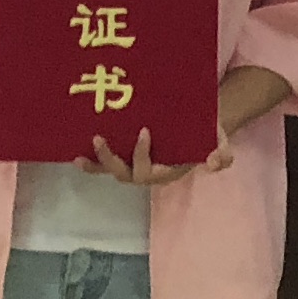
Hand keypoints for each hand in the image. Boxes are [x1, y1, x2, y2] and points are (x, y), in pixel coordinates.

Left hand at [81, 123, 232, 187]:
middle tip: (99, 139)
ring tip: (80, 154)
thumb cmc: (206, 133)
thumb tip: (215, 163)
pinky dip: (91, 162)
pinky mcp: (125, 156)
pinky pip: (105, 164)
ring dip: (95, 164)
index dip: (142, 154)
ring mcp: (134, 166)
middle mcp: (146, 173)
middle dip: (110, 159)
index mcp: (166, 171)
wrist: (197, 124)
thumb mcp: (219, 141)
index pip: (149, 170)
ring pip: (111, 172)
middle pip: (124, 174)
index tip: (144, 131)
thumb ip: (222, 153)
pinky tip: (76, 153)